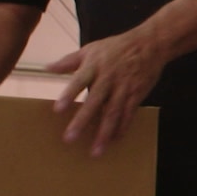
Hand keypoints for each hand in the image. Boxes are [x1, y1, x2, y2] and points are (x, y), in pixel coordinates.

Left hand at [48, 27, 167, 155]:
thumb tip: (47, 68)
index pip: (79, 81)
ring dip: (104, 133)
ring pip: (113, 113)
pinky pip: (128, 114)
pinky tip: (114, 140)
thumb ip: (68, 61)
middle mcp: (109, 78)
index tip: (58, 110)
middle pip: (95, 102)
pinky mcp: (137, 95)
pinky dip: (122, 128)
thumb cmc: (116, 47)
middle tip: (69, 139)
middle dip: (82, 121)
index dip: (69, 95)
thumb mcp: (90, 49)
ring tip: (95, 151)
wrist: (149, 44)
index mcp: (94, 66)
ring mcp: (124, 88)